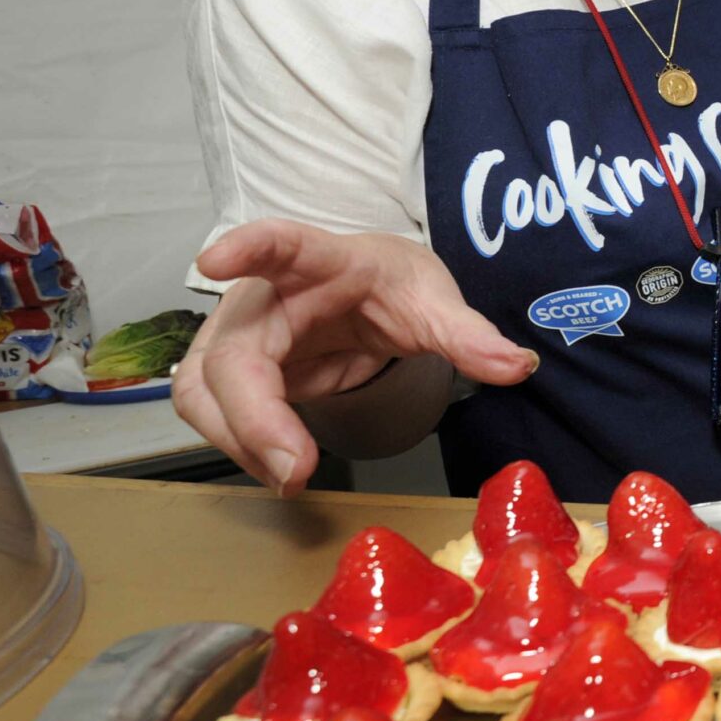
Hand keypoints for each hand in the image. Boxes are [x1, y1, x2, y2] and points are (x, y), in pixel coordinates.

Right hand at [172, 221, 535, 493]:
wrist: (366, 293)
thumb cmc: (387, 285)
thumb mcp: (432, 300)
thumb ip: (468, 335)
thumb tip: (517, 366)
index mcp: (320, 261)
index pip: (279, 246)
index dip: (246, 250)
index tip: (215, 260)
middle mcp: (264, 297)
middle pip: (232, 354)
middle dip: (253, 414)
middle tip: (296, 466)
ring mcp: (237, 336)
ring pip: (203, 392)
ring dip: (240, 440)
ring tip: (292, 475)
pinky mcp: (231, 375)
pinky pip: (216, 416)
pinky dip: (245, 449)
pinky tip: (283, 469)